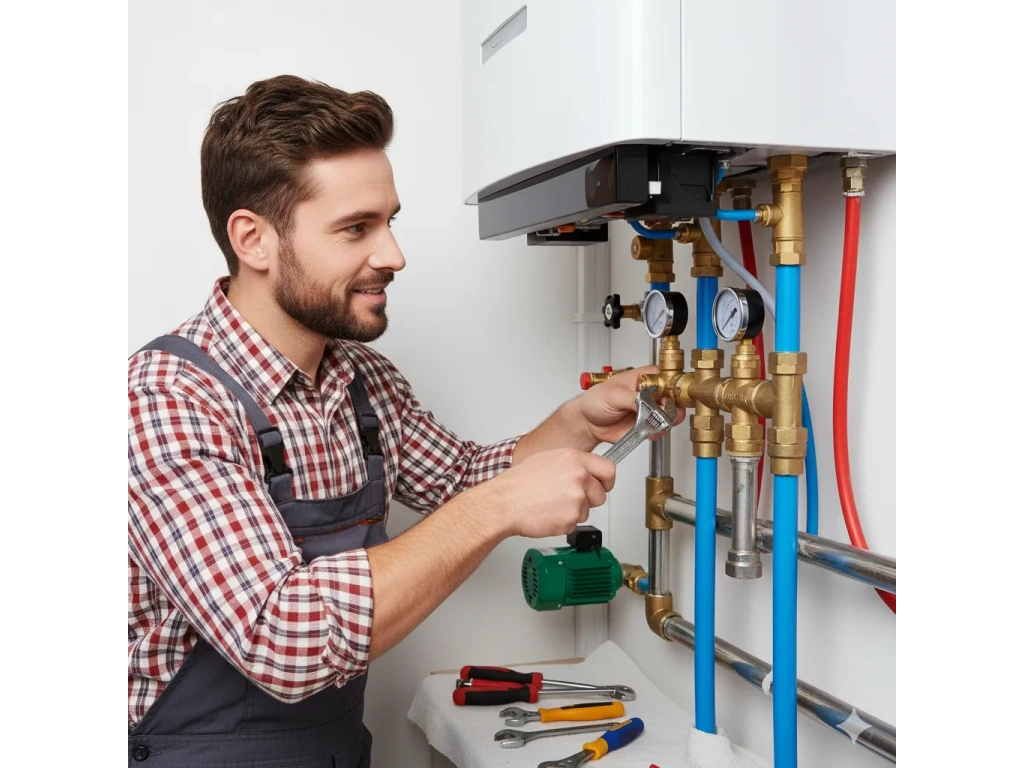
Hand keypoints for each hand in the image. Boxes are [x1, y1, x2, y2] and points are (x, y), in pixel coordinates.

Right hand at [477, 448, 615, 538]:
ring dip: (574, 511)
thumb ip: (572, 464)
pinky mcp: (571, 517)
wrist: (504, 503)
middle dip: (589, 499)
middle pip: (601, 494)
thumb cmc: (520, 483)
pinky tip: (549, 513)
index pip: (609, 469)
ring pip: (588, 510)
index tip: (603, 485)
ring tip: (552, 504)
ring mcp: (576, 497)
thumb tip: (587, 470)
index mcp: (574, 458)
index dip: (606, 481)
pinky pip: (575, 523)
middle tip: (568, 498)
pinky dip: (564, 522)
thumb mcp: (548, 460)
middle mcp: (579, 476)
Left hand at [576, 366, 684, 444]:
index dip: (671, 387)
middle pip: (673, 397)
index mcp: (643, 378)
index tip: (669, 396)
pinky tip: (648, 430)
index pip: (666, 377)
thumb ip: (633, 398)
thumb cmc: (595, 401)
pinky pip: (660, 429)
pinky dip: (657, 432)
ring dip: (666, 420)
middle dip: (671, 406)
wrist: (588, 423)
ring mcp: (650, 410)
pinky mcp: (647, 425)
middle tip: (662, 411)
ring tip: (654, 422)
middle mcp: (650, 393)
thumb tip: (647, 402)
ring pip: (670, 414)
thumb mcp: (613, 394)